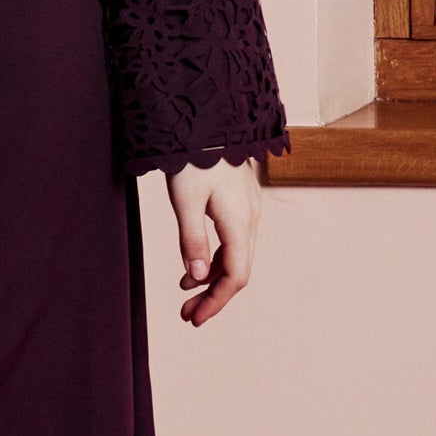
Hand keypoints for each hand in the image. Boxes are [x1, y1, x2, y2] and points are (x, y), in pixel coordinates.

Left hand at [165, 160, 259, 326]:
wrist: (208, 116)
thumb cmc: (194, 155)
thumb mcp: (185, 199)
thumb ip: (191, 239)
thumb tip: (197, 277)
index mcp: (240, 222)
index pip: (236, 276)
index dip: (216, 302)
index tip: (194, 319)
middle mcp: (251, 219)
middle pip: (238, 270)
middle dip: (213, 296)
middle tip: (187, 314)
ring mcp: (248, 210)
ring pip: (236, 256)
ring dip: (212, 278)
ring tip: (185, 292)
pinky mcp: (241, 202)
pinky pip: (233, 240)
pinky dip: (215, 258)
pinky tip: (195, 266)